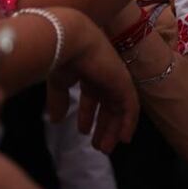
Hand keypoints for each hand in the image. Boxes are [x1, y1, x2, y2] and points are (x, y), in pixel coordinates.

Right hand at [44, 9, 138, 153]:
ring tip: (106, 148)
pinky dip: (129, 122)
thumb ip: (59, 101)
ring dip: (114, 129)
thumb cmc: (62, 57)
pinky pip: (131, 106)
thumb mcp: (58, 84)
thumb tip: (56, 120)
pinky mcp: (124, 83)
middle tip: (98, 147)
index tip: (84, 132)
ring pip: (120, 109)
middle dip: (103, 126)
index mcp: (89, 74)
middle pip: (108, 106)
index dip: (89, 115)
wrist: (71, 40)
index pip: (93, 98)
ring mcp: (116, 79)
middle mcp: (105, 76)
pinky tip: (123, 138)